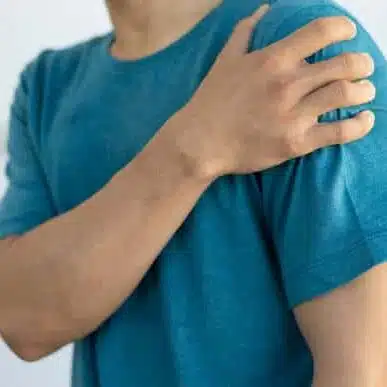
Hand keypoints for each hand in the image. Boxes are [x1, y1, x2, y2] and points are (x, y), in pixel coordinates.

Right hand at [183, 4, 375, 176]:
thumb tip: (262, 11)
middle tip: (364, 68)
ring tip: (365, 92)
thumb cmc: (210, 102)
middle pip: (344, 64)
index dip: (343, 28)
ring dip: (364, 90)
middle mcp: (286, 84)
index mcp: (272, 60)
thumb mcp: (224, 61)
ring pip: (346, 94)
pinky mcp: (295, 143)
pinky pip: (339, 132)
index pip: (322, 31)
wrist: (199, 142)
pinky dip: (359, 125)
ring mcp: (292, 115)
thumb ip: (244, 33)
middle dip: (362, 63)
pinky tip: (365, 119)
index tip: (349, 34)